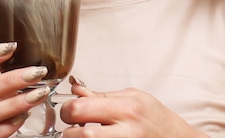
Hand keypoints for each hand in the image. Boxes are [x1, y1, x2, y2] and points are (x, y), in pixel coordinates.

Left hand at [60, 79, 208, 137]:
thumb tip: (76, 91)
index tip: (68, 110)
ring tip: (82, 134)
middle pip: (79, 134)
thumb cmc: (158, 118)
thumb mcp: (133, 97)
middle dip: (68, 130)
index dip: (67, 109)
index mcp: (126, 108)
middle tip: (72, 127)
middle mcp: (126, 131)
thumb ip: (102, 95)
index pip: (80, 109)